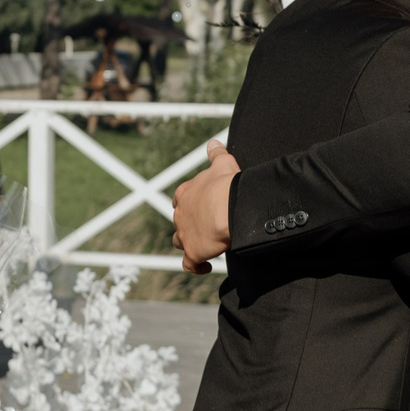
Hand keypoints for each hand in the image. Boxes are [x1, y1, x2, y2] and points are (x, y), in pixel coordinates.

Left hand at [170, 141, 236, 273]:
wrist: (230, 208)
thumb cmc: (227, 185)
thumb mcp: (222, 164)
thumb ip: (216, 154)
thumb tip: (214, 143)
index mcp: (185, 193)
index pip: (181, 200)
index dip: (190, 204)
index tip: (203, 207)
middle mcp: (180, 214)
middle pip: (180, 221)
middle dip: (190, 224)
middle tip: (208, 226)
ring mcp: (184, 234)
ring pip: (180, 241)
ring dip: (189, 243)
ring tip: (206, 245)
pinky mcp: (192, 252)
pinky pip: (189, 264)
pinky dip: (196, 266)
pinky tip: (205, 266)